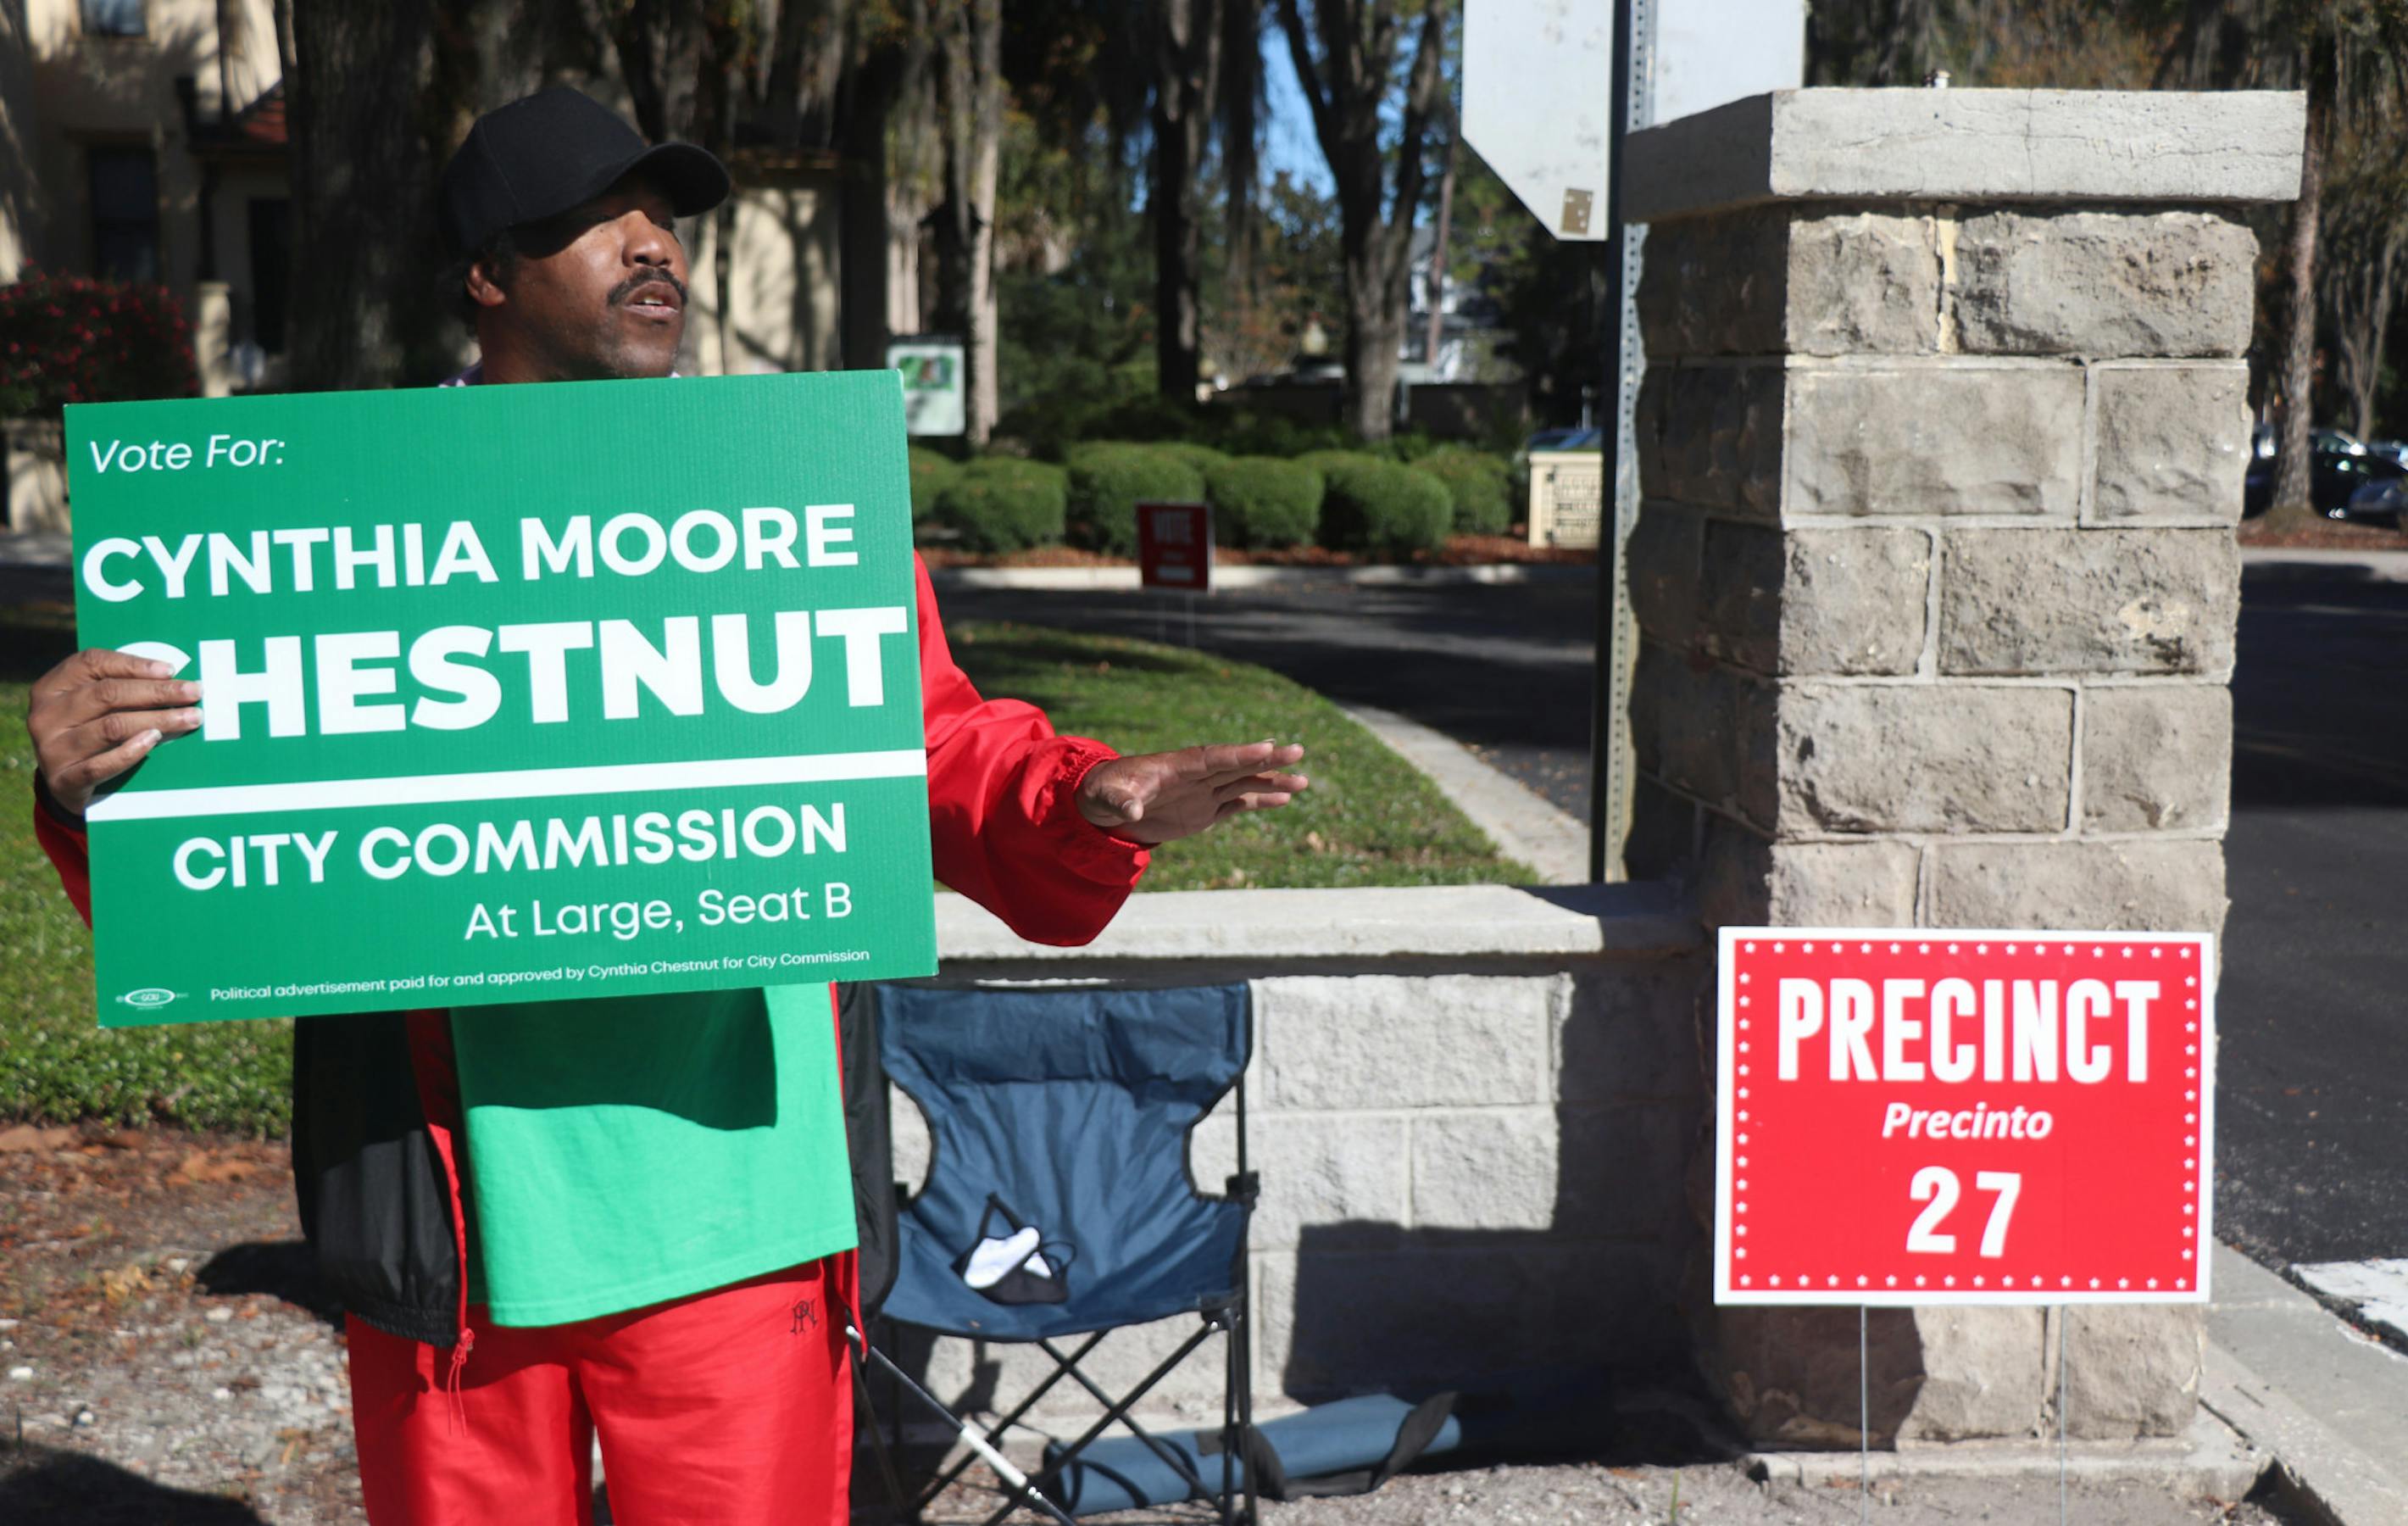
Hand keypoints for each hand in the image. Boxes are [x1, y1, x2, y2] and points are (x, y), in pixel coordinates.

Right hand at [27, 650, 203, 817]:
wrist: (66, 785)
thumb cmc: (88, 733)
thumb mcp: (92, 707)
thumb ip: (120, 688)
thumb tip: (173, 677)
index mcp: (51, 687)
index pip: (92, 663)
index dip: (133, 664)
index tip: (171, 670)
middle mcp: (46, 715)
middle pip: (107, 694)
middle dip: (157, 692)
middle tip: (195, 692)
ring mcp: (51, 748)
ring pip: (111, 727)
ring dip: (157, 720)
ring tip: (190, 718)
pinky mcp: (63, 780)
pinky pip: (100, 765)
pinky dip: (130, 751)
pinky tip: (154, 740)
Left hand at [1075, 741, 1308, 845]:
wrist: (1105, 806)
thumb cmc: (1103, 793)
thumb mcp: (1107, 797)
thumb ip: (1121, 802)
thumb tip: (1130, 810)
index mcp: (1176, 767)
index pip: (1212, 758)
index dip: (1239, 754)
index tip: (1266, 748)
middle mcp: (1195, 776)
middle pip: (1237, 765)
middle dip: (1267, 759)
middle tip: (1298, 751)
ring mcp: (1202, 793)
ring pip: (1244, 784)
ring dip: (1272, 782)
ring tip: (1303, 781)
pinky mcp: (1204, 811)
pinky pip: (1237, 804)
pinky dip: (1260, 801)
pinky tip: (1284, 799)